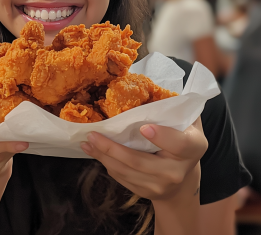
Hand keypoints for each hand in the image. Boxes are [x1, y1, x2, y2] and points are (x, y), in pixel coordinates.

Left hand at [80, 117, 207, 202]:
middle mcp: (177, 171)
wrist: (183, 179)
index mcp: (192, 147)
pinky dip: (107, 164)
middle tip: (93, 135)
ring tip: (87, 142)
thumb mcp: (185, 122)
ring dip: (103, 156)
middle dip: (112, 148)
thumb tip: (147, 87)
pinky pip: (123, 179)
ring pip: (127, 171)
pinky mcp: (147, 193)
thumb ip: (172, 108)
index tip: (143, 127)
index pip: (179, 144)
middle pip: (140, 162)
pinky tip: (95, 152)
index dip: (162, 137)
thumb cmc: (181, 139)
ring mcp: (161, 186)